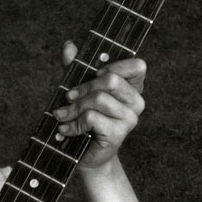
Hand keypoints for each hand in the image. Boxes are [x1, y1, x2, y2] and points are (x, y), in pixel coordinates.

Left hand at [53, 40, 145, 169]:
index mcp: (132, 88)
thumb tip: (69, 45)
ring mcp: (130, 118)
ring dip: (74, 108)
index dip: (115, 65)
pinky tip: (66, 129)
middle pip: (111, 80)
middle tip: (68, 97)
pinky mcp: (119, 133)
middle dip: (83, 88)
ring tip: (62, 115)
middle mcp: (137, 101)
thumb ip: (76, 67)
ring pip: (99, 99)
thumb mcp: (79, 90)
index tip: (95, 73)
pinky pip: (92, 118)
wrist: (85, 155)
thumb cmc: (84, 119)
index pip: (138, 66)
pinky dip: (74, 123)